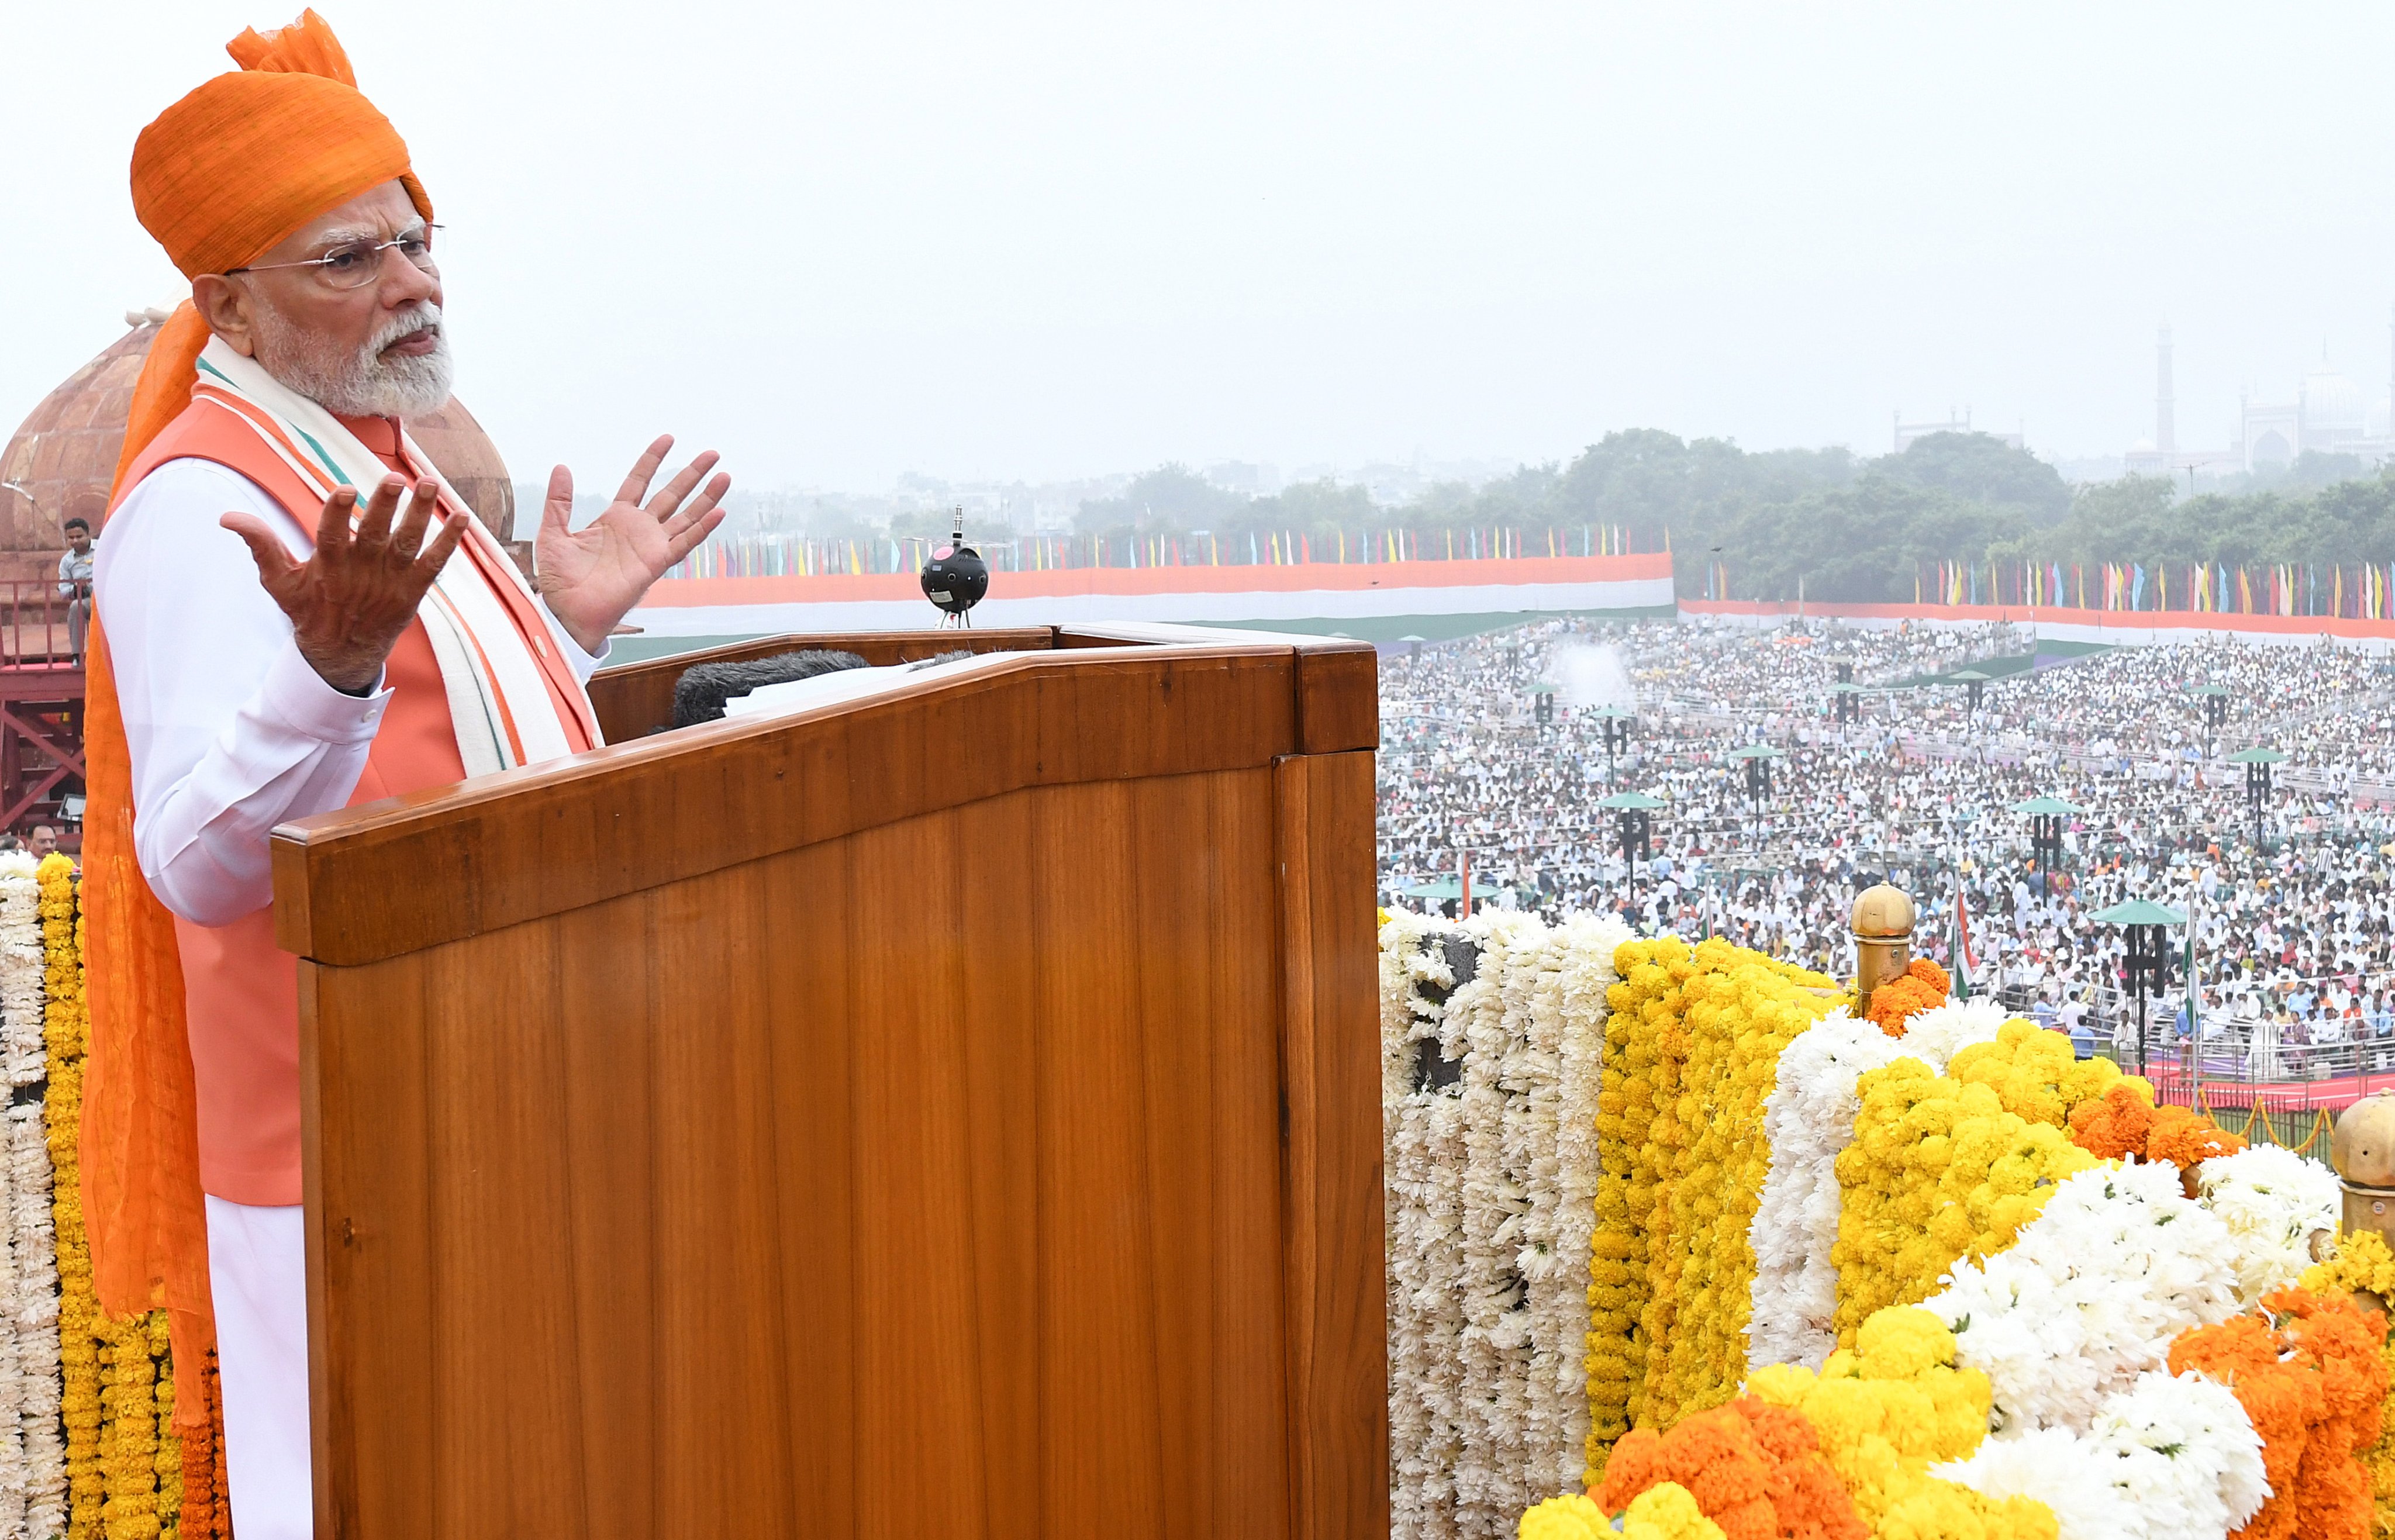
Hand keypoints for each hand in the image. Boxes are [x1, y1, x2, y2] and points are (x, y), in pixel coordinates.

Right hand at [222, 474, 469, 695]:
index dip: (338, 513)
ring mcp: (391, 580)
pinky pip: (435, 563)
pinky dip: (449, 541)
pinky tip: (463, 516)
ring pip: (408, 543)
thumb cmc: (308, 610)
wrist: (342, 653)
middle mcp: (362, 571)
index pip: (331, 535)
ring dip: (421, 514)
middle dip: (386, 506)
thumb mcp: (279, 582)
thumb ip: (261, 546)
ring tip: (429, 483)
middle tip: (396, 478)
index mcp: (329, 566)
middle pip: (376, 535)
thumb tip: (229, 517)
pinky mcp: (413, 589)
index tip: (345, 489)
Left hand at [535, 436, 728, 654]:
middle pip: (672, 494)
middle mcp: (638, 529)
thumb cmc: (559, 579)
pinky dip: (703, 528)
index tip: (668, 439)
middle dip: (692, 474)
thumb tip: (562, 467)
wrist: (567, 610)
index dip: (653, 460)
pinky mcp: (656, 563)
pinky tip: (719, 512)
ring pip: (686, 516)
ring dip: (707, 497)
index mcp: (615, 518)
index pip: (639, 481)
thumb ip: (559, 500)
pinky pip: (685, 542)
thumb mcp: (553, 531)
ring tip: (725, 476)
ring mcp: (650, 546)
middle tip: (712, 454)